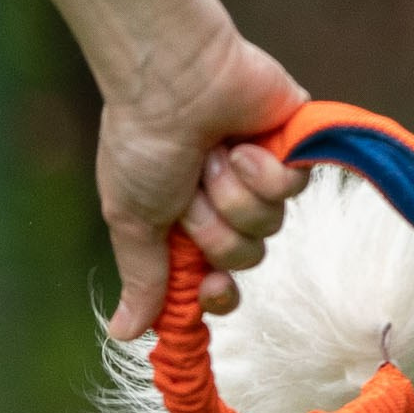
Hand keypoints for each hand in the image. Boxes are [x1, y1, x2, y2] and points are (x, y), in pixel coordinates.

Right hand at [48, 0, 312, 337]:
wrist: (173, 80)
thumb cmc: (143, 142)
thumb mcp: (132, 220)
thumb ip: (141, 279)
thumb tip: (121, 332)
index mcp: (188, 227)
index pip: (219, 287)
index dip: (219, 295)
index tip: (210, 289)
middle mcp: (226, 206)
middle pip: (246, 259)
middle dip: (217, 229)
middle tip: (193, 190)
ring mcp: (260, 178)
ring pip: (270, 226)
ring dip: (233, 193)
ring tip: (214, 156)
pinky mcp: (291, 151)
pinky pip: (292, 188)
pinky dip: (262, 169)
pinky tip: (242, 141)